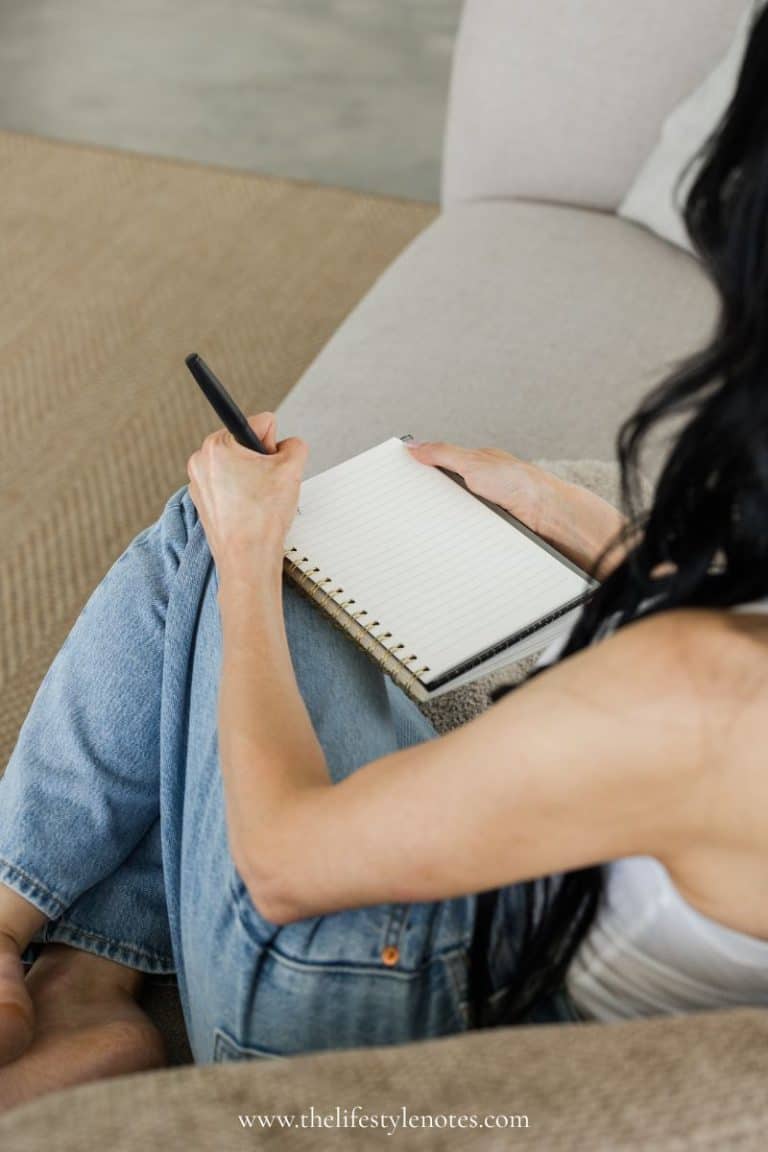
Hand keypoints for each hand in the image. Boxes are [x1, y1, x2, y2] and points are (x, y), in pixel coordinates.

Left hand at [187, 413, 307, 582]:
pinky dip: (243, 494)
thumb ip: (295, 445)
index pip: (260, 423)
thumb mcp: (292, 469)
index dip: (275, 445)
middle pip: (247, 444)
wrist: (247, 559)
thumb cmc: (262, 518)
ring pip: (240, 466)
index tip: (272, 467)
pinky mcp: (204, 501)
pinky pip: (231, 485)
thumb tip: (289, 445)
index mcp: (217, 445)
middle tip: (267, 487)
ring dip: (254, 478)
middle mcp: (201, 460)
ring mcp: (199, 482)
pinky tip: (250, 511)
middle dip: (262, 462)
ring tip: (259, 502)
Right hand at [407, 441, 625, 576]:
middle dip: (426, 501)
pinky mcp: (487, 529)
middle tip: (404, 509)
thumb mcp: (472, 462)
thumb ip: (442, 453)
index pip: (437, 466)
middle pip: (441, 494)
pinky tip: (446, 539)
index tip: (396, 481)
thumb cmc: (518, 482)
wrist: (544, 514)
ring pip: (451, 516)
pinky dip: (455, 536)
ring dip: (441, 521)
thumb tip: (414, 445)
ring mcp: (483, 509)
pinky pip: (463, 534)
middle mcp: (478, 487)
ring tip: (422, 527)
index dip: (418, 473)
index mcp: (473, 465)